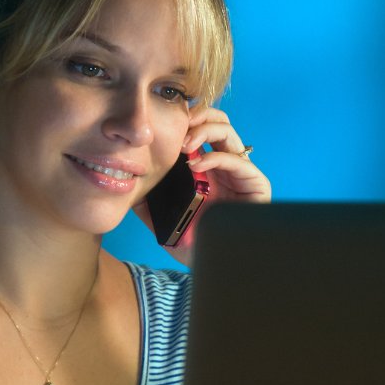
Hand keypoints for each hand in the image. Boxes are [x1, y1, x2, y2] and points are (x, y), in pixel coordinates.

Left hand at [133, 106, 271, 267]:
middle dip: (198, 117)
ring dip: (204, 132)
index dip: (185, 120)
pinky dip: (215, 158)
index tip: (163, 122)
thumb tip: (126, 185)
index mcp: (207, 166)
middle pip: (218, 122)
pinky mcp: (257, 185)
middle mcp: (225, 165)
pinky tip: (196, 166)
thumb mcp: (162, 217)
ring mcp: (241, 174)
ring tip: (184, 146)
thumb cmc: (193, 243)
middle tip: (177, 126)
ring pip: (228, 133)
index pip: (201, 128)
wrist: (215, 267)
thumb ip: (147, 200)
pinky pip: (238, 162)